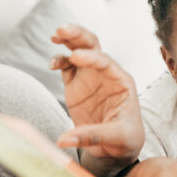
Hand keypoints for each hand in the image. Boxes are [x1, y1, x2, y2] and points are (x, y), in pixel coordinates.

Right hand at [50, 24, 143, 169]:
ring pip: (78, 50)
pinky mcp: (75, 84)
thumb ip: (91, 136)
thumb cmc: (125, 140)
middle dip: (79, 36)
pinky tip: (51, 64)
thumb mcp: (117, 138)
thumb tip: (62, 140)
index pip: (106, 63)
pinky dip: (58, 61)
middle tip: (62, 29)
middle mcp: (105, 74)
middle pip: (93, 46)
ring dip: (68, 40)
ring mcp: (90, 77)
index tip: (75, 57)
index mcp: (121, 81)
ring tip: (55, 35)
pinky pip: (66, 66)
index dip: (91, 57)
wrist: (117, 147)